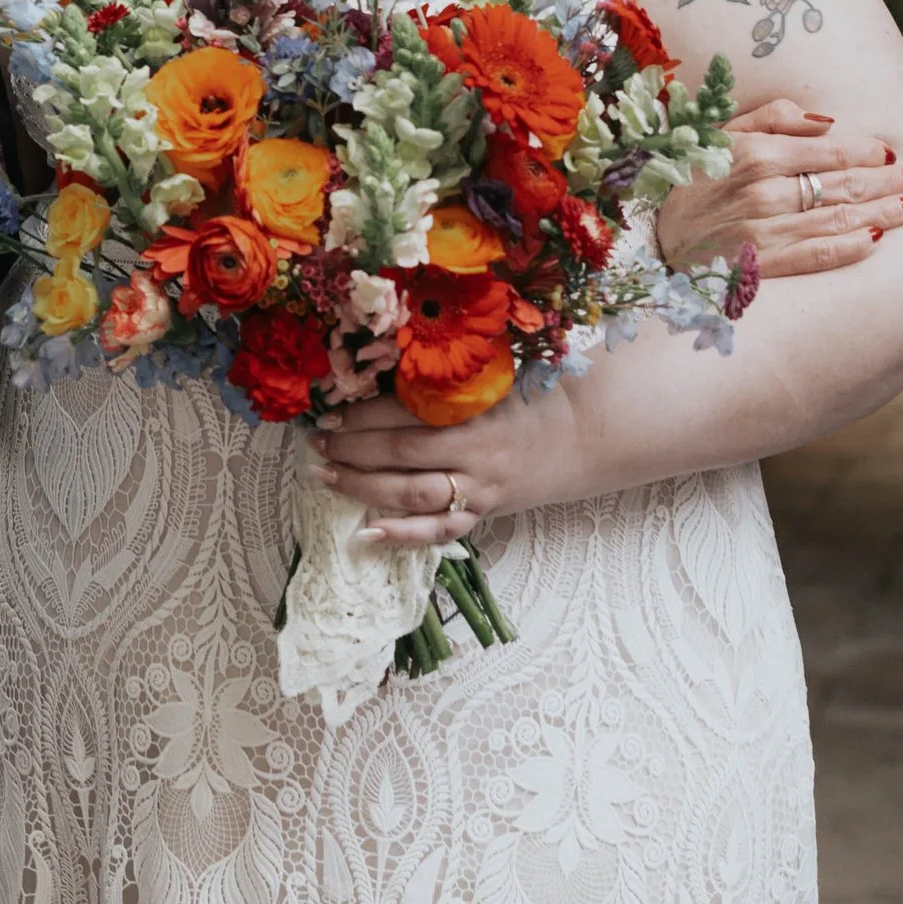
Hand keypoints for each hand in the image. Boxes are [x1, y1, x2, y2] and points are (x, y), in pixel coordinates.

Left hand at [309, 389, 580, 545]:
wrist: (584, 432)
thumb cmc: (533, 394)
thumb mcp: (493, 374)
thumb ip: (445, 377)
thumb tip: (381, 366)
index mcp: (474, 406)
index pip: (405, 410)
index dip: (361, 413)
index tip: (329, 410)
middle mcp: (474, 449)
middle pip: (401, 452)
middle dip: (352, 448)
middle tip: (317, 443)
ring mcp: (479, 487)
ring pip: (411, 494)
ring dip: (363, 487)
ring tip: (326, 476)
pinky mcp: (484, 513)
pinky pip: (439, 531)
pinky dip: (402, 537)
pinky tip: (367, 534)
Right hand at [653, 99, 902, 280]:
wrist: (654, 235)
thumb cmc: (695, 179)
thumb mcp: (723, 134)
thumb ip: (773, 118)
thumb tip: (827, 120)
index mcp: (755, 154)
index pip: (828, 151)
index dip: (865, 152)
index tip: (889, 153)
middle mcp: (762, 192)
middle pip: (839, 185)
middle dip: (882, 182)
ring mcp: (762, 231)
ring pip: (836, 220)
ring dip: (879, 213)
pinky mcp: (760, 267)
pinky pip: (814, 256)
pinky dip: (848, 249)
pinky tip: (875, 241)